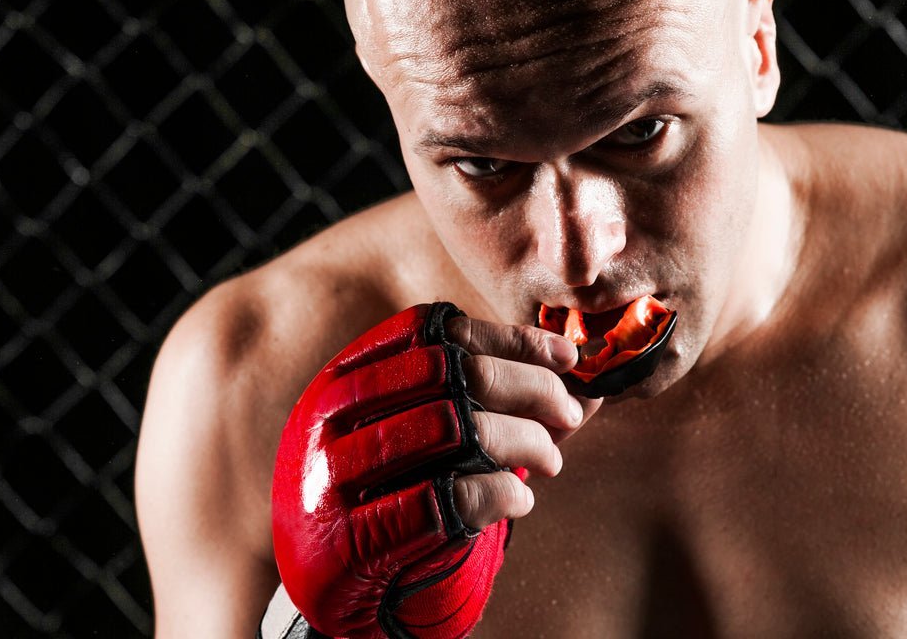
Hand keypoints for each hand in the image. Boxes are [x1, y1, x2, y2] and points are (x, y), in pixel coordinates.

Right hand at [271, 303, 597, 638]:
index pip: (436, 330)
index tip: (566, 356)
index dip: (509, 338)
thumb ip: (487, 403)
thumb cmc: (380, 490)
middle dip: (531, 387)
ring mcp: (334, 476)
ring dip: (525, 440)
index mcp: (344, 376)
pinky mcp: (351, 539)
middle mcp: (330, 415)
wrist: (319, 577)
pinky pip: (449, 499)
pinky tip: (520, 498)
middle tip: (569, 413)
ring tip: (551, 459)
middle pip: (455, 371)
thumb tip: (587, 389)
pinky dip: (502, 493)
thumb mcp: (413, 433)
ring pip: (457, 428)